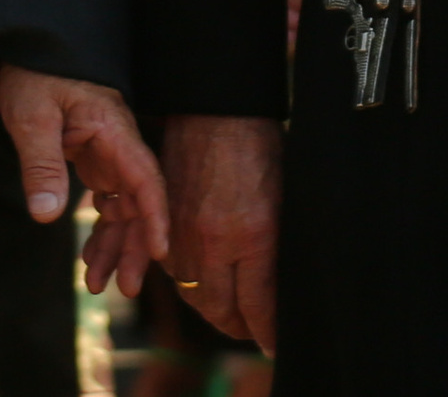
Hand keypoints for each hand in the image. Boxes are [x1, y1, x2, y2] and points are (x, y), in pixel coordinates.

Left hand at [0, 66, 169, 298]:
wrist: (27, 48)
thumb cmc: (34, 71)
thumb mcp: (31, 116)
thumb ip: (41, 165)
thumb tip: (47, 216)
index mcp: (111, 128)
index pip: (145, 177)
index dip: (155, 216)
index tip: (159, 252)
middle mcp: (116, 142)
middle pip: (138, 200)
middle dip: (135, 245)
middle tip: (124, 287)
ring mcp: (106, 151)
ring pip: (122, 205)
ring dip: (115, 244)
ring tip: (100, 283)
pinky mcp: (92, 155)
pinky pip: (105, 199)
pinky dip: (101, 229)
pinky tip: (91, 256)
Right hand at [161, 112, 282, 352]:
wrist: (215, 105)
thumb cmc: (260, 144)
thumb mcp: (283, 200)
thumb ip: (277, 249)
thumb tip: (278, 288)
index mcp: (253, 237)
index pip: (259, 311)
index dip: (268, 334)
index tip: (275, 343)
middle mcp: (214, 243)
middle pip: (221, 312)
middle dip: (239, 327)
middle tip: (252, 328)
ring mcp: (184, 232)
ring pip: (193, 293)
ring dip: (212, 306)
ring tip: (230, 308)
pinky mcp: (164, 219)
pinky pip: (172, 267)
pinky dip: (188, 278)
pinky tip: (203, 276)